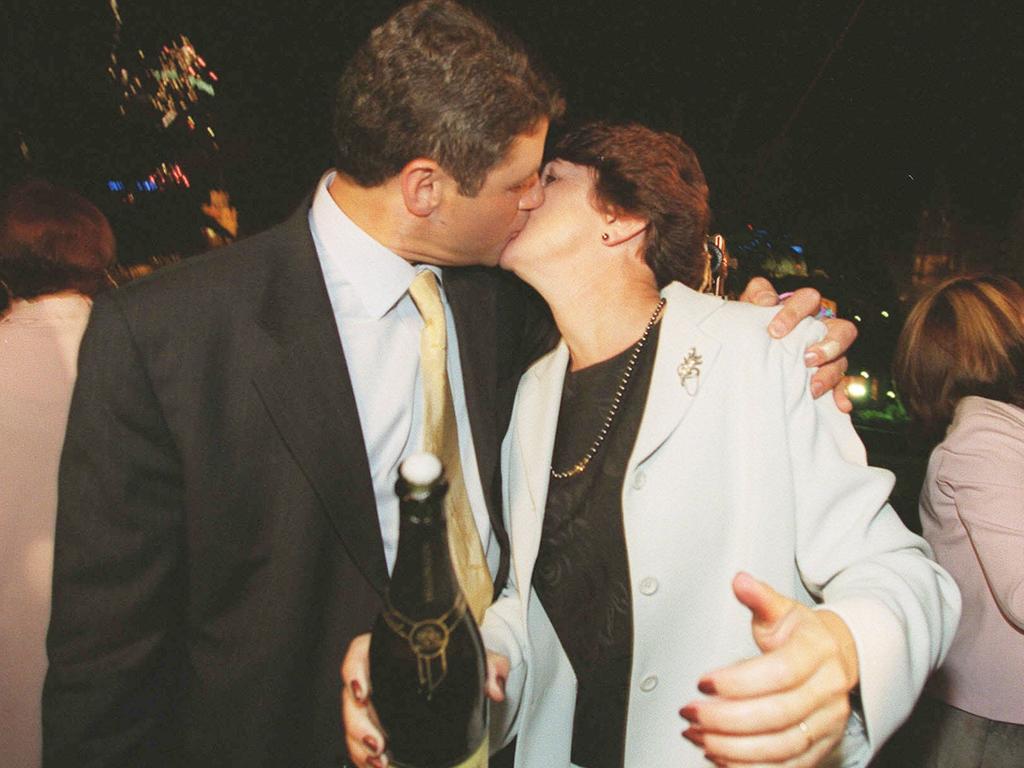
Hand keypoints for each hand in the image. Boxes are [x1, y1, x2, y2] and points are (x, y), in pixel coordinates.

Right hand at [340, 634, 509, 767]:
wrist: (460, 674)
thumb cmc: (459, 658)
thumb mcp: (476, 657)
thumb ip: (491, 665)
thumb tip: (495, 688)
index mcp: (389, 650)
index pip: (360, 652)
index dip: (353, 670)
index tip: (362, 692)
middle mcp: (376, 675)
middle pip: (352, 696)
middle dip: (359, 724)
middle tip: (378, 744)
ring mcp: (374, 702)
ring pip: (353, 723)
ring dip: (360, 746)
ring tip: (379, 762)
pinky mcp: (378, 723)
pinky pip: (361, 741)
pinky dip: (365, 757)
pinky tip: (378, 767)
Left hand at [680, 573, 858, 766]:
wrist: (838, 657)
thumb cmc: (803, 635)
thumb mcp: (782, 610)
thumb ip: (759, 598)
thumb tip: (740, 581)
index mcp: (818, 652)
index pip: (780, 672)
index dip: (739, 681)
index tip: (702, 682)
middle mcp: (828, 691)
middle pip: (777, 714)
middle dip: (727, 719)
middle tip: (691, 714)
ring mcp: (828, 723)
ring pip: (781, 746)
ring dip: (734, 747)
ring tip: (699, 737)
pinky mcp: (821, 747)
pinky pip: (788, 767)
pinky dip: (751, 767)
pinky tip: (721, 758)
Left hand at [739, 277, 856, 412]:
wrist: (750, 346)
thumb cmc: (754, 323)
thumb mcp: (751, 307)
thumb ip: (757, 297)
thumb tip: (767, 301)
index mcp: (804, 308)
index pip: (809, 299)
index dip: (794, 313)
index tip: (775, 331)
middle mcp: (822, 329)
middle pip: (843, 330)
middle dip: (828, 345)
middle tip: (806, 359)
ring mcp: (828, 352)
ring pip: (842, 359)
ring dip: (829, 373)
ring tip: (812, 388)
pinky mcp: (827, 374)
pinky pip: (843, 384)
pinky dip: (841, 394)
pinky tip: (840, 405)